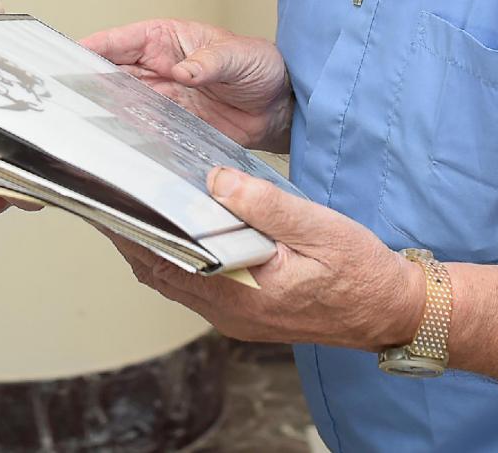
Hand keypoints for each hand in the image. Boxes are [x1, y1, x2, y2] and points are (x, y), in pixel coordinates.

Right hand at [79, 18, 292, 150]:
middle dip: (88, 84)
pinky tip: (118, 144)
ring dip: (105, 113)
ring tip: (85, 123)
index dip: (93, 47)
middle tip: (68, 97)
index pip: (121, 41)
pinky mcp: (172, 126)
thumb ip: (210, 62)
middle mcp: (158, 68)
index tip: (68, 55)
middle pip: (112, 74)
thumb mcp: (240, 56)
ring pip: (122, 104)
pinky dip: (129, 137)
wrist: (282, 108)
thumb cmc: (263, 67)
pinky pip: (143, 130)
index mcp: (167, 39)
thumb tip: (184, 70)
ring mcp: (163, 98)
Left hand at [110, 168, 424, 350]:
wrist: (388, 311)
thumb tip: (216, 181)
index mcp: (244, 292)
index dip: (133, 230)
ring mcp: (234, 317)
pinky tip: (173, 230)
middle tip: (109, 194)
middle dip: (130, 234)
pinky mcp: (242, 314)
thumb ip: (266, 205)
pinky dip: (174, 258)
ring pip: (172, 280)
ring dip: (149, 246)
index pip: (168, 260)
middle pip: (159, 272)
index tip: (110, 199)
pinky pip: (192, 286)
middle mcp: (230, 312)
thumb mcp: (320, 228)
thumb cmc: (359, 271)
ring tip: (132, 206)